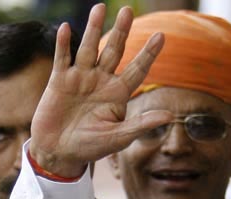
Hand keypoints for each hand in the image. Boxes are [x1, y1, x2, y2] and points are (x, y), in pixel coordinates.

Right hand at [29, 4, 171, 176]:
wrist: (60, 152)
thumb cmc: (92, 146)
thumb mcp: (120, 137)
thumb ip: (142, 124)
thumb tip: (171, 116)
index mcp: (118, 93)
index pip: (138, 69)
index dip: (149, 53)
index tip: (162, 35)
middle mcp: (101, 81)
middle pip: (114, 51)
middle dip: (121, 32)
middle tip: (128, 11)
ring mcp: (80, 78)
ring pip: (89, 49)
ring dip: (93, 29)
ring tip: (99, 7)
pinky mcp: (59, 81)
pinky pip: (62, 58)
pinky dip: (64, 44)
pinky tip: (68, 28)